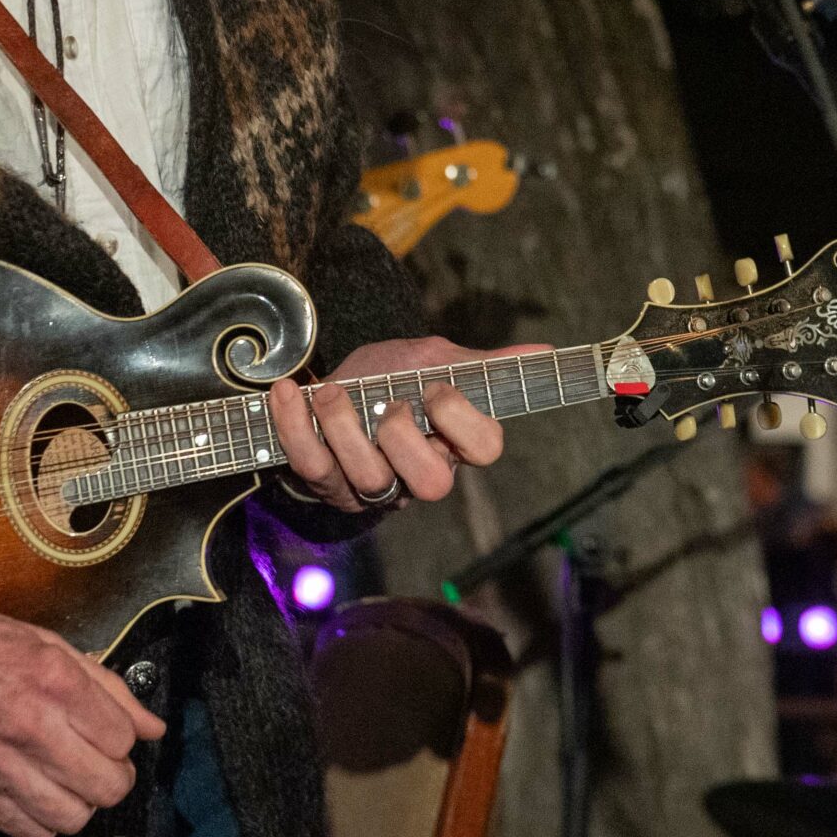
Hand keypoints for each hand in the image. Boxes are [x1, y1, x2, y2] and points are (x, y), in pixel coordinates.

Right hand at [0, 573, 163, 836]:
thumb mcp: (41, 641)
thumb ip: (104, 686)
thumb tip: (152, 725)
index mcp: (52, 679)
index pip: (122, 737)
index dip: (123, 738)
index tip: (108, 731)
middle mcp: (30, 727)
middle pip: (107, 786)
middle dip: (113, 777)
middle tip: (99, 762)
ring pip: (73, 817)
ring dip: (79, 802)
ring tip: (66, 779)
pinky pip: (30, 833)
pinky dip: (42, 821)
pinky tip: (35, 793)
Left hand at [266, 335, 541, 511]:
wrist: (328, 391)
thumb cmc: (389, 379)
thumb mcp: (433, 360)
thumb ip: (479, 363)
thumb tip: (546, 352)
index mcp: (454, 441)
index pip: (486, 449)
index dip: (464, 422)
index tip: (437, 389)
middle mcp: (418, 472)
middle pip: (432, 483)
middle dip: (406, 439)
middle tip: (388, 406)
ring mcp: (371, 485)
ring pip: (369, 478)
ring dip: (344, 428)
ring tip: (331, 393)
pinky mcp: (325, 484)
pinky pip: (310, 466)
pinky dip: (294, 424)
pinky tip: (290, 391)